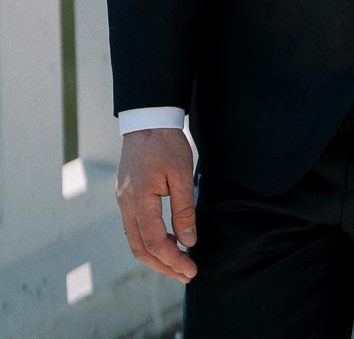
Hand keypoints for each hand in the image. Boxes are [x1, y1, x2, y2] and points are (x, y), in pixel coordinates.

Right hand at [116, 128, 197, 281]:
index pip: (154, 242)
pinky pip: (135, 227)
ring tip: (179, 263)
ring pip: (135, 241)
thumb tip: (188, 242)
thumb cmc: (166, 143)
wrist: (147, 119)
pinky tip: (167, 242)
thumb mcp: (181, 174)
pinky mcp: (126, 196)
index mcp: (138, 199)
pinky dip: (150, 241)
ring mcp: (123, 201)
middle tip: (186, 274)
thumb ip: (184, 210)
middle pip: (140, 249)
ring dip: (156, 256)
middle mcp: (125, 204)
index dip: (172, 260)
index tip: (191, 269)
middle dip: (163, 266)